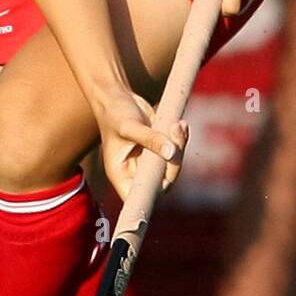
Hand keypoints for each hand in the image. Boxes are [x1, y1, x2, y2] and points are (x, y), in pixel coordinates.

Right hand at [94, 87, 188, 203]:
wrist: (118, 97)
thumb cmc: (115, 113)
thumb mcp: (130, 126)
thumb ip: (150, 140)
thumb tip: (172, 152)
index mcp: (121, 175)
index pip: (139, 197)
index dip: (152, 195)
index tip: (162, 178)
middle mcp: (135, 173)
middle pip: (162, 182)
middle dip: (174, 161)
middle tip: (175, 133)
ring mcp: (149, 162)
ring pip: (173, 166)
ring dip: (180, 146)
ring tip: (178, 125)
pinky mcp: (159, 149)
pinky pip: (176, 151)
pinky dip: (181, 139)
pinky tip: (180, 124)